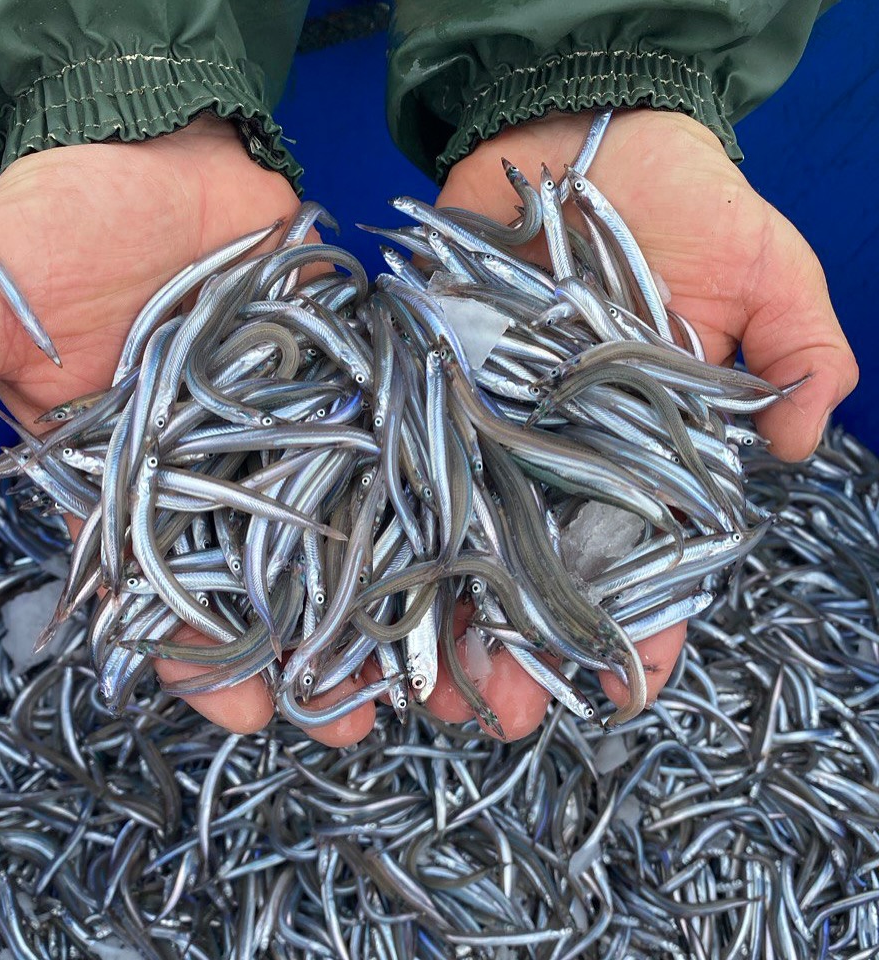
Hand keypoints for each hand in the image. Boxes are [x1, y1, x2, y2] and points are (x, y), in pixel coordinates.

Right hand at [0, 116, 548, 746]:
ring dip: (378, 607)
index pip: (157, 591)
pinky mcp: (352, 395)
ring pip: (340, 541)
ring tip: (426, 677)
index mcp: (127, 484)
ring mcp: (292, 438)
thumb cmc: (71, 219)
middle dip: (307, 657)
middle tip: (353, 719)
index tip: (243, 708)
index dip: (194, 653)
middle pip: (265, 587)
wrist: (170, 146)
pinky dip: (425, 514)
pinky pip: (395, 462)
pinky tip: (462, 568)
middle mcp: (215, 477)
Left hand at [436, 108, 858, 716]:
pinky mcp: (424, 395)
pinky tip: (369, 597)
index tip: (626, 690)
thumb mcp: (766, 271)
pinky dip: (384, 534)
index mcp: (647, 456)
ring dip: (445, 623)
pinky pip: (402, 473)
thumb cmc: (683, 201)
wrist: (578, 137)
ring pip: (465, 548)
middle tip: (501, 717)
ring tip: (427, 695)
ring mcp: (488, 434)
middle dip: (524, 653)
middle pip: (543, 577)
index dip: (642, 630)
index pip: (649, 564)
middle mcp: (562, 460)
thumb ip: (795, 351)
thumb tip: (795, 438)